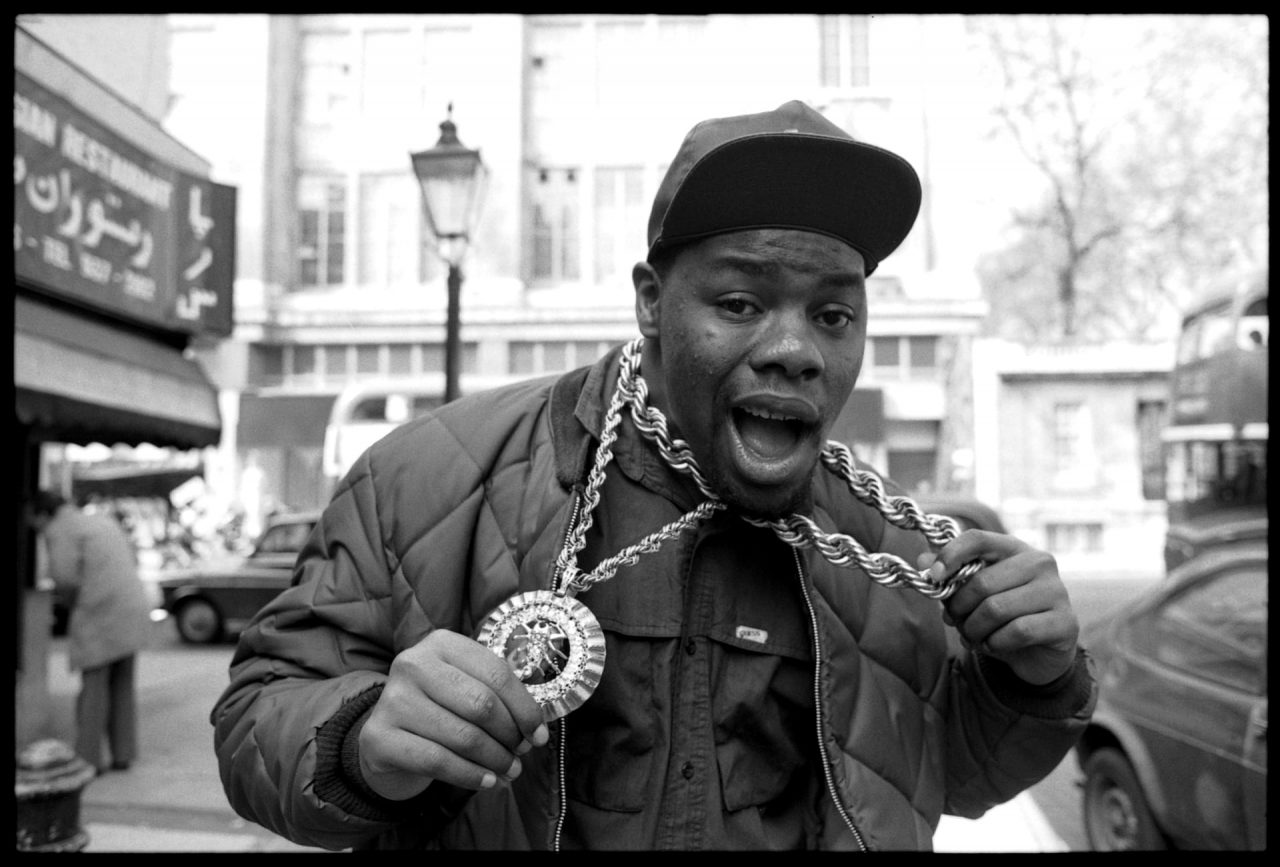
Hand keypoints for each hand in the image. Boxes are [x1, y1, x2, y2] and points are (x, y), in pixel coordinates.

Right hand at [357, 629, 548, 800]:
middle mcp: (413, 664)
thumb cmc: (440, 708)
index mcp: (441, 643)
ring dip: (495, 760)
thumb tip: (536, 731)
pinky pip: (437, 761)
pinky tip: (486, 781)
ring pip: (462, 736)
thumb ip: (500, 698)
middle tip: (521, 754)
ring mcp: (392, 699)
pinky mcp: (378, 736)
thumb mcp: (467, 688)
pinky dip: (469, 775)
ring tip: (509, 771)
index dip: (524, 708)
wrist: (387, 736)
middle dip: (510, 735)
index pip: (497, 674)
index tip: (539, 735)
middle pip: (481, 704)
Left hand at [919, 530, 1078, 685]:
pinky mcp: (1065, 622)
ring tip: (972, 636)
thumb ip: (950, 577)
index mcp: (1014, 548)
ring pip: (996, 609)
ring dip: (974, 630)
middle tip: (955, 622)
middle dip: (959, 609)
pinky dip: (996, 643)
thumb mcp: (973, 595)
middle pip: (981, 582)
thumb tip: (922, 562)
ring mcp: (1057, 591)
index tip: (933, 577)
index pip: (978, 539)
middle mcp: (1040, 563)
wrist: (1040, 653)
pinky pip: (1017, 631)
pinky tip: (994, 645)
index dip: (950, 555)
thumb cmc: (1003, 616)